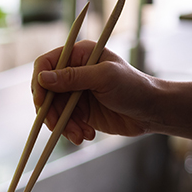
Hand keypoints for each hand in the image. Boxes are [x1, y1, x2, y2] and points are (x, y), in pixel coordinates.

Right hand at [33, 41, 158, 144]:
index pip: (46, 64)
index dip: (39, 83)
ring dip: (63, 126)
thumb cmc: (134, 87)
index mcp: (79, 55)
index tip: (41, 102)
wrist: (151, 111)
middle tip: (58, 126)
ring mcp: (75, 93)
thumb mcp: (104, 78)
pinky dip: (71, 131)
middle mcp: (74, 72)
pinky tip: (86, 135)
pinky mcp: (79, 111)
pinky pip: (64, 122)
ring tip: (81, 135)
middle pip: (46, 92)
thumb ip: (73, 77)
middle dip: (51, 112)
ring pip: (53, 111)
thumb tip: (43, 78)